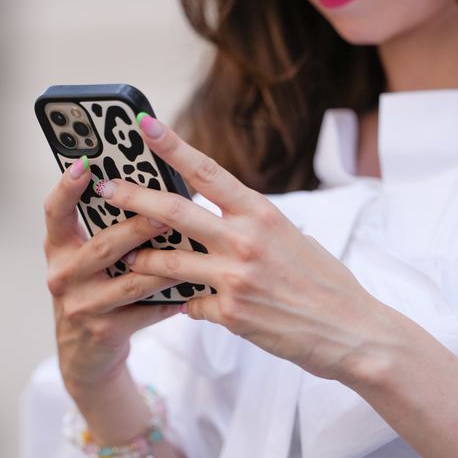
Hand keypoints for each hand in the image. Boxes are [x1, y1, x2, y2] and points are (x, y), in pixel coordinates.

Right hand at [41, 156, 182, 395]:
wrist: (85, 353)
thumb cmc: (95, 288)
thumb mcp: (87, 258)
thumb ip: (105, 227)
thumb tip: (150, 186)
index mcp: (58, 248)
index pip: (55, 211)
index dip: (66, 187)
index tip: (84, 163)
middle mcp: (63, 275)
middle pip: (102, 245)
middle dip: (136, 227)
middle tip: (166, 212)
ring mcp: (82, 306)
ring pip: (130, 281)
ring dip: (164, 264)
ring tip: (191, 247)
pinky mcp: (105, 331)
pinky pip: (147, 310)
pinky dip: (172, 298)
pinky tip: (194, 288)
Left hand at [93, 114, 390, 380]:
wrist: (353, 332)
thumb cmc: (326, 283)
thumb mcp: (290, 238)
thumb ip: (250, 226)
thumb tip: (216, 219)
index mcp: (262, 214)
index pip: (208, 171)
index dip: (172, 146)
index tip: (144, 125)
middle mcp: (246, 240)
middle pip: (174, 212)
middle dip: (133, 198)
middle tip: (105, 190)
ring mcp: (236, 278)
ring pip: (168, 263)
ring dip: (141, 261)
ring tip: (125, 259)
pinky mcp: (231, 314)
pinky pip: (192, 304)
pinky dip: (188, 303)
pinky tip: (191, 306)